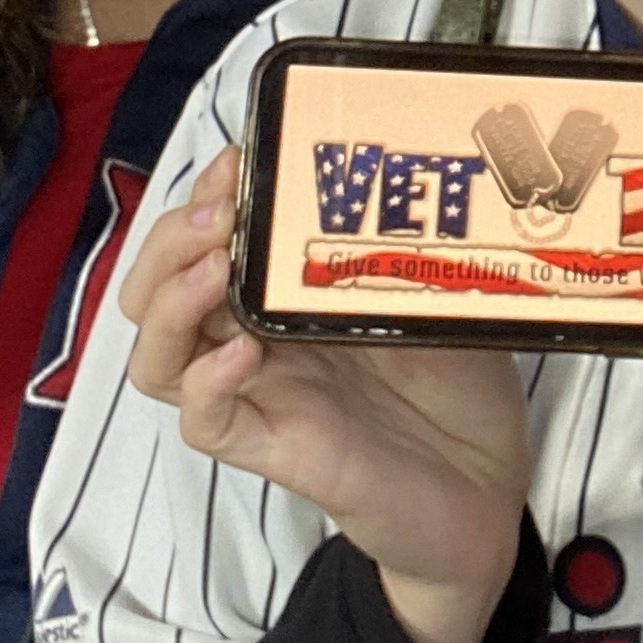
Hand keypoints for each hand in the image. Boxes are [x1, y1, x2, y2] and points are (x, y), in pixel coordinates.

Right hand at [122, 146, 531, 642]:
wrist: (487, 484)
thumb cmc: (461, 383)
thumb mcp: (436, 289)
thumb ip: (405, 242)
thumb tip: (399, 169)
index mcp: (283, 295)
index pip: (204, 239)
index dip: (204, 196)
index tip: (237, 158)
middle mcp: (256, 340)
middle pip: (155, 290)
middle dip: (169, 241)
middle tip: (216, 214)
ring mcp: (261, 395)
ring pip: (158, 358)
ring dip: (169, 304)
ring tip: (211, 270)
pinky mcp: (275, 448)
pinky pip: (206, 423)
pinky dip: (207, 384)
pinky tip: (240, 354)